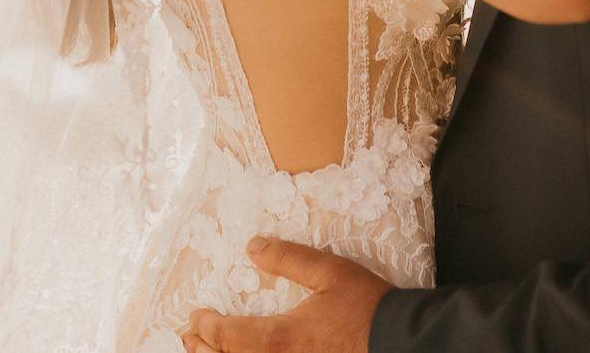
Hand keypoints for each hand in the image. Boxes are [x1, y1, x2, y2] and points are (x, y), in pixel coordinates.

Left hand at [182, 236, 388, 352]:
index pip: (227, 335)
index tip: (195, 315)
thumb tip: (253, 246)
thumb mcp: (329, 272)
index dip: (205, 326)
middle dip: (202, 349)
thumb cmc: (366, 308)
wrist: (400, 343)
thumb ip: (289, 258)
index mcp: (279, 338)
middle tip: (189, 337)